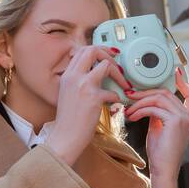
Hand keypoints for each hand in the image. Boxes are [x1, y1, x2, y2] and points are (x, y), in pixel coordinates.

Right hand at [46, 44, 131, 164]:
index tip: (108, 56)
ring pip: (106, 65)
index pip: (82, 50)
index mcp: (67, 75)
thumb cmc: (69, 120)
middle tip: (117, 66)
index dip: (98, 50)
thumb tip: (96, 73)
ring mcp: (83, 86)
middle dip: (108, 55)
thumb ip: (79, 81)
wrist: (65, 137)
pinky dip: (117, 98)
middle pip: (92, 50)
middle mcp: (73, 76)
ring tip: (123, 85)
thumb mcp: (68, 93)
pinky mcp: (93, 98)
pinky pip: (113, 92)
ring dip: (119, 74)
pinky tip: (115, 105)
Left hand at [124, 65, 188, 187]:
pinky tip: (132, 116)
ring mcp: (184, 117)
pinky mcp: (175, 122)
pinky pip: (154, 108)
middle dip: (145, 93)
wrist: (163, 169)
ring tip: (128, 109)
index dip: (181, 80)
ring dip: (140, 102)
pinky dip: (140, 110)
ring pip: (158, 98)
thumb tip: (146, 102)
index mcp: (187, 115)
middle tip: (130, 96)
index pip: (188, 92)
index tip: (175, 71)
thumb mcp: (159, 127)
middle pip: (165, 93)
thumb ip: (157, 113)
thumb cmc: (160, 152)